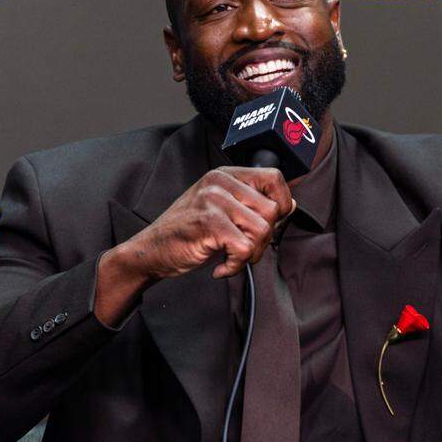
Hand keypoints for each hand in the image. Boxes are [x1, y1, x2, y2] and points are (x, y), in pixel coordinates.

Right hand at [120, 167, 293, 280]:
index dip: (281, 205)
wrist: (151, 251)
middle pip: (272, 210)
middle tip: (243, 249)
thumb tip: (290, 206)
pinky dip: (236, 266)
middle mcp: (219, 182)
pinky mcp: (208, 222)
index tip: (268, 225)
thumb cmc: (188, 233)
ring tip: (232, 257)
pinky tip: (220, 267)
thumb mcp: (223, 211)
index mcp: (226, 175)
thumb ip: (253, 206)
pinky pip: (244, 248)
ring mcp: (213, 200)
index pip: (275, 178)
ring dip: (251, 254)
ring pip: (263, 230)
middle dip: (264, 239)